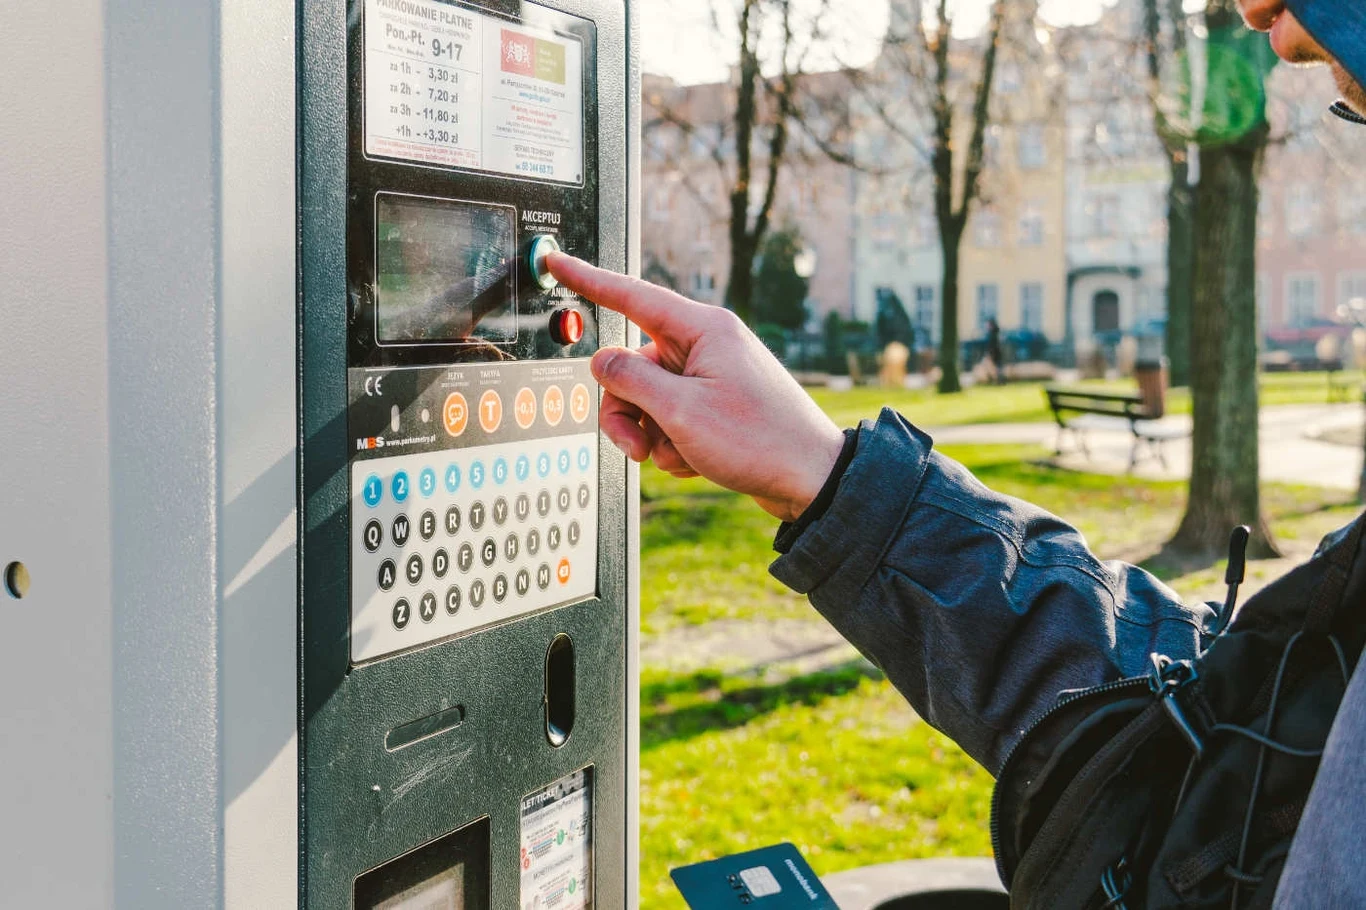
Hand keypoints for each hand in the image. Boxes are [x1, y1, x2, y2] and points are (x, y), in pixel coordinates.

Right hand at [546, 252, 844, 521]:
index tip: (556, 261)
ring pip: (647, 398)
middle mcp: (706, 346)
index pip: (631, 295)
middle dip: (626, 411)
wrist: (810, 481)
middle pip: (632, 365)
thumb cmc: (760, 441)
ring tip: (677, 456)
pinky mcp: (715, 404)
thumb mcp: (680, 411)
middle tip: (637, 446)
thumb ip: (628, 380)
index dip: (588, 279)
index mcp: (703, 330)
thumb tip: (601, 362)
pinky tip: (696, 461)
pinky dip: (673, 444)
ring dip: (651, 434)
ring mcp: (711, 375)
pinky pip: (670, 418)